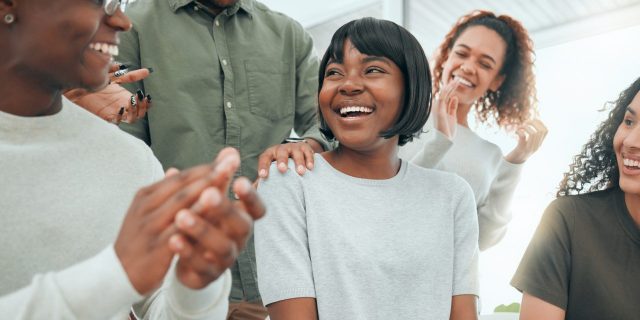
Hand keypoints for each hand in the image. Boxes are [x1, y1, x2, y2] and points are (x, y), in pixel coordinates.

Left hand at [64, 63, 151, 123]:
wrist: (72, 86)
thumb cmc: (90, 81)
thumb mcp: (113, 76)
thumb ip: (129, 75)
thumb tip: (147, 71)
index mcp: (124, 98)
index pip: (141, 105)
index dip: (147, 103)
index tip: (148, 96)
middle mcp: (121, 106)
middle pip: (139, 114)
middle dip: (143, 107)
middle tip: (141, 98)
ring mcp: (113, 112)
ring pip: (131, 119)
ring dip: (135, 112)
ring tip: (132, 102)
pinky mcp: (104, 116)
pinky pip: (117, 121)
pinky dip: (121, 116)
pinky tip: (121, 108)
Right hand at [113, 158, 229, 294]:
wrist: (117, 275)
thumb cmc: (139, 240)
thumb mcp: (147, 212)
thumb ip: (165, 192)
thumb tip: (175, 169)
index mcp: (147, 196)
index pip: (181, 177)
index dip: (206, 166)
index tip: (229, 157)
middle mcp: (147, 207)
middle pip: (183, 186)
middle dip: (210, 172)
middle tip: (232, 161)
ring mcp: (150, 226)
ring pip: (181, 204)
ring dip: (205, 189)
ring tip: (226, 179)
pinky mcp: (156, 247)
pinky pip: (179, 230)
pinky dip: (196, 219)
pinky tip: (214, 213)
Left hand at [169, 148, 265, 288]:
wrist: (188, 260)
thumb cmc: (204, 223)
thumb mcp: (211, 200)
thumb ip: (219, 178)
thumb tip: (229, 151)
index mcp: (242, 218)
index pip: (257, 208)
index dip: (251, 196)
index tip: (239, 181)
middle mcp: (239, 238)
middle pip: (241, 226)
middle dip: (225, 209)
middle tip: (208, 193)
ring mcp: (225, 258)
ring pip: (221, 247)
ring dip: (202, 230)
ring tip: (181, 216)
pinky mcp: (208, 274)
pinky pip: (201, 266)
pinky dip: (187, 252)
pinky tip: (172, 239)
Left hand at [256, 139, 321, 179]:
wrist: (295, 152)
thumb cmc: (279, 166)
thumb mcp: (270, 170)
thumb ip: (261, 181)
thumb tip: (246, 194)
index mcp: (270, 154)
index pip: (264, 158)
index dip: (263, 166)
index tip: (263, 176)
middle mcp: (281, 149)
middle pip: (281, 152)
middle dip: (281, 160)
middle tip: (282, 170)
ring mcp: (294, 147)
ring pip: (296, 152)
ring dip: (298, 162)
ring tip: (301, 172)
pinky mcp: (305, 147)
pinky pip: (308, 152)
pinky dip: (309, 160)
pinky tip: (310, 168)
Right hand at [433, 78, 459, 139]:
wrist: (443, 139)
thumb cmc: (447, 131)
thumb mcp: (452, 117)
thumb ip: (452, 107)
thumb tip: (455, 97)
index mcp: (441, 109)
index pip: (446, 97)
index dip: (451, 89)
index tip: (456, 83)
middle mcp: (438, 107)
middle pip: (445, 94)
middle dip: (451, 86)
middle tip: (458, 79)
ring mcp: (438, 107)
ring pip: (444, 93)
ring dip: (450, 86)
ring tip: (457, 80)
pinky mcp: (439, 108)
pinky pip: (443, 96)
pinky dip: (447, 90)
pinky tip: (452, 85)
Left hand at [505, 119, 547, 163]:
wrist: (512, 164)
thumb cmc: (519, 151)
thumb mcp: (528, 143)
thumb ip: (531, 135)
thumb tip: (530, 121)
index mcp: (539, 144)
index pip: (546, 131)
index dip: (540, 122)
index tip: (532, 120)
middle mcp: (536, 146)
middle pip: (541, 131)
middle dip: (533, 123)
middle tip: (525, 122)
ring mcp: (529, 148)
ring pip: (533, 133)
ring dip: (526, 126)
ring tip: (520, 127)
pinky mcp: (521, 149)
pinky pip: (523, 137)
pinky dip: (519, 131)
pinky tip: (516, 132)